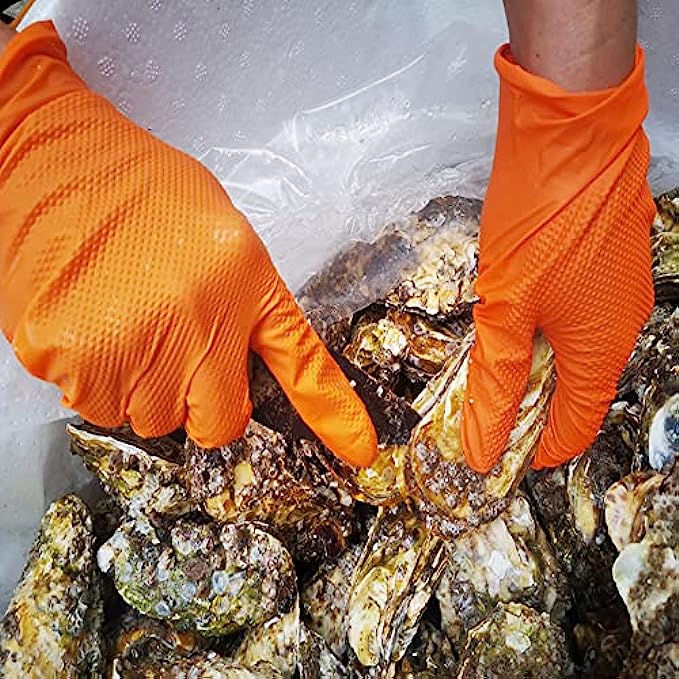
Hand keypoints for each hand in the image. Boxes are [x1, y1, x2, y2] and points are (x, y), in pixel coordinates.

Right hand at [0, 21, 377, 466]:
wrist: (51, 164)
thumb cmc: (142, 194)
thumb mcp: (221, 239)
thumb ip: (240, 306)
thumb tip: (236, 366)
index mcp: (245, 286)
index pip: (302, 364)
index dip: (333, 414)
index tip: (359, 450)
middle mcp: (199, 326)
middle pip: (216, 424)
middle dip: (199, 403)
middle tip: (173, 352)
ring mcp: (134, 348)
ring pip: (149, 420)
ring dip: (141, 388)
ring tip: (122, 323)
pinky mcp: (70, 360)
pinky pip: (92, 404)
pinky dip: (90, 378)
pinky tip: (87, 325)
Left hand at [460, 40, 654, 472]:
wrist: (572, 135)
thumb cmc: (542, 221)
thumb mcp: (505, 310)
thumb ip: (494, 382)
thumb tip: (480, 446)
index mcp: (601, 349)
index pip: (576, 423)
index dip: (540, 446)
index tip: (504, 453)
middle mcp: (620, 326)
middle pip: (576, 390)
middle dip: (530, 406)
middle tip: (485, 407)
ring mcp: (617, 292)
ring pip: (574, 352)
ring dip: (533, 366)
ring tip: (489, 363)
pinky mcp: (605, 264)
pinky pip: (577, 318)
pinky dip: (543, 332)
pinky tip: (512, 320)